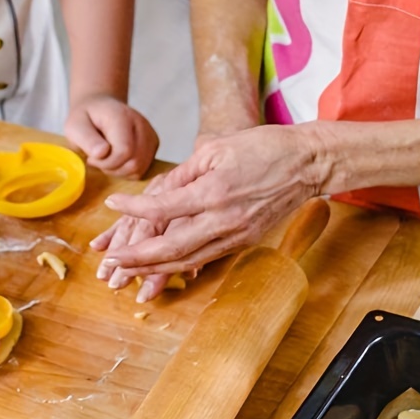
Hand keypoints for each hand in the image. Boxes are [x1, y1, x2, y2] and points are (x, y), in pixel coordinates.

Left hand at [65, 94, 158, 176]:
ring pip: (139, 169)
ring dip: (119, 171)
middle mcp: (141, 124)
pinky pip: (142, 169)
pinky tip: (116, 160)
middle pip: (134, 163)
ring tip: (106, 159)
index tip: (91, 157)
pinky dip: (127, 170)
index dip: (106, 163)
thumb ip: (86, 138)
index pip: (124, 151)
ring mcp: (150, 134)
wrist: (100, 108)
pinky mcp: (153, 145)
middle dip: (112, 168)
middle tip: (97, 159)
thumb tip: (102, 153)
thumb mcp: (75, 125)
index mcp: (121, 116)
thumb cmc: (86, 118)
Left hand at [95, 124, 322, 280]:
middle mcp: (224, 219)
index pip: (163, 207)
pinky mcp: (244, 241)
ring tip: (128, 270)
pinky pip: (206, 258)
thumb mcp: (217, 149)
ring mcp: (236, 235)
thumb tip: (155, 191)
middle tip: (111, 261)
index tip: (112, 204)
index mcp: (214, 191)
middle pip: (171, 247)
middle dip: (137, 257)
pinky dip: (180, 265)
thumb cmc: (264, 148)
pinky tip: (161, 267)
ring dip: (154, 268)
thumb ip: (183, 174)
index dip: (134, 209)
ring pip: (188, 260)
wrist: (308, 163)